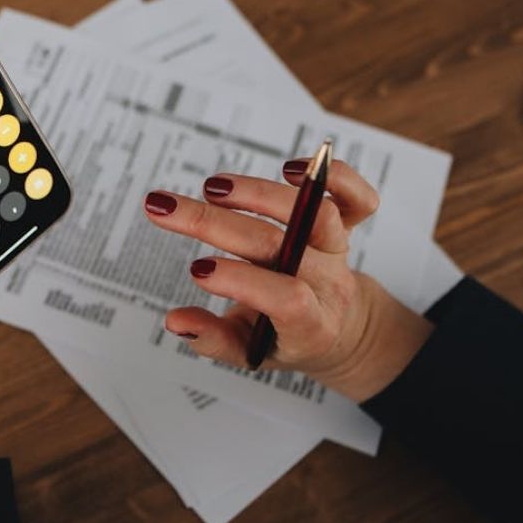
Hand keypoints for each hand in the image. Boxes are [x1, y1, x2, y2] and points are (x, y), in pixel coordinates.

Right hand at [143, 159, 432, 401]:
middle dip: (215, 223)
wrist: (338, 329)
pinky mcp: (349, 226)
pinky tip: (291, 169)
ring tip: (210, 187)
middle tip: (165, 209)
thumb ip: (213, 339)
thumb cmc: (285, 338)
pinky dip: (337, 176)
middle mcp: (330, 284)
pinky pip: (358, 198)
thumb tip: (175, 320)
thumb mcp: (248, 352)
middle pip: (281, 246)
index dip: (242, 281)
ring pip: (314, 212)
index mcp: (309, 325)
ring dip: (260, 193)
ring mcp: (341, 251)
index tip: (196, 268)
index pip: (286, 298)